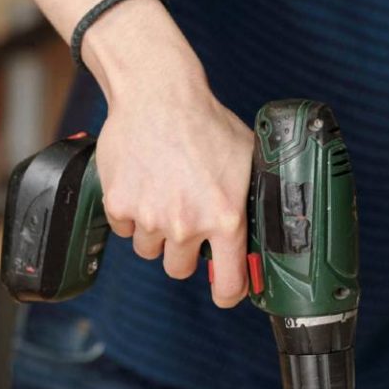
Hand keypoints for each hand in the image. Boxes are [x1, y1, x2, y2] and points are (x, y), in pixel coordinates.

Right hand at [85, 0, 253, 306]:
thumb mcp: (247, 159)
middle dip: (184, 251)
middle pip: (179, 269)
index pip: (228, 283)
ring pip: (149, 249)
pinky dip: (130, 212)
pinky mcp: (119, 205)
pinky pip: (124, 228)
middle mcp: (187, 224)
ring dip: (156, 231)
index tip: (225, 291)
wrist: (158, 95)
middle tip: (187, 222)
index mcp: (225, 218)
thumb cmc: (205, 123)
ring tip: (164, 193)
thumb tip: (269, 223)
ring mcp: (150, 217)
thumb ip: (254, 196)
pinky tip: (144, 183)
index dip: (228, 292)